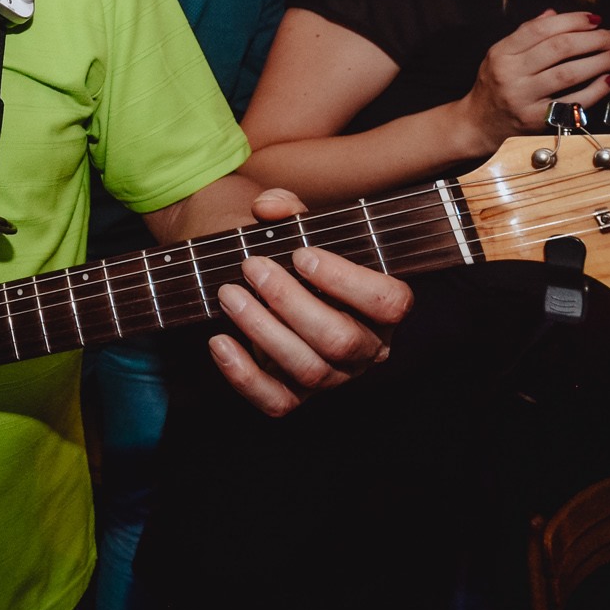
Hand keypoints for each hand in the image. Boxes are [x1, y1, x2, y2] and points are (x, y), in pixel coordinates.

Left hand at [207, 188, 413, 416]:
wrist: (265, 287)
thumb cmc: (293, 258)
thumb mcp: (296, 228)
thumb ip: (288, 209)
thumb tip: (269, 207)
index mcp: (381, 307)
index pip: (390, 302)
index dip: (347, 280)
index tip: (301, 255)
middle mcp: (365, 348)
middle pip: (341, 340)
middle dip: (291, 301)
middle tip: (252, 267)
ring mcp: (332, 377)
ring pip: (309, 369)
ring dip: (262, 329)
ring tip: (228, 294)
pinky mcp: (296, 395)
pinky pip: (277, 401)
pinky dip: (243, 375)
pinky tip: (219, 342)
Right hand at [459, 10, 609, 147]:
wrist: (480, 123)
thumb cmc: (495, 85)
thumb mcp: (501, 54)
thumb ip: (526, 34)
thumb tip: (555, 14)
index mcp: (502, 53)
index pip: (540, 29)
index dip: (572, 21)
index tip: (595, 18)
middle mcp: (511, 74)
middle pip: (559, 49)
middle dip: (594, 39)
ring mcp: (524, 98)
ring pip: (569, 73)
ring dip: (599, 61)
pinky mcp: (537, 120)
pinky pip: (573, 102)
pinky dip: (596, 90)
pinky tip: (609, 79)